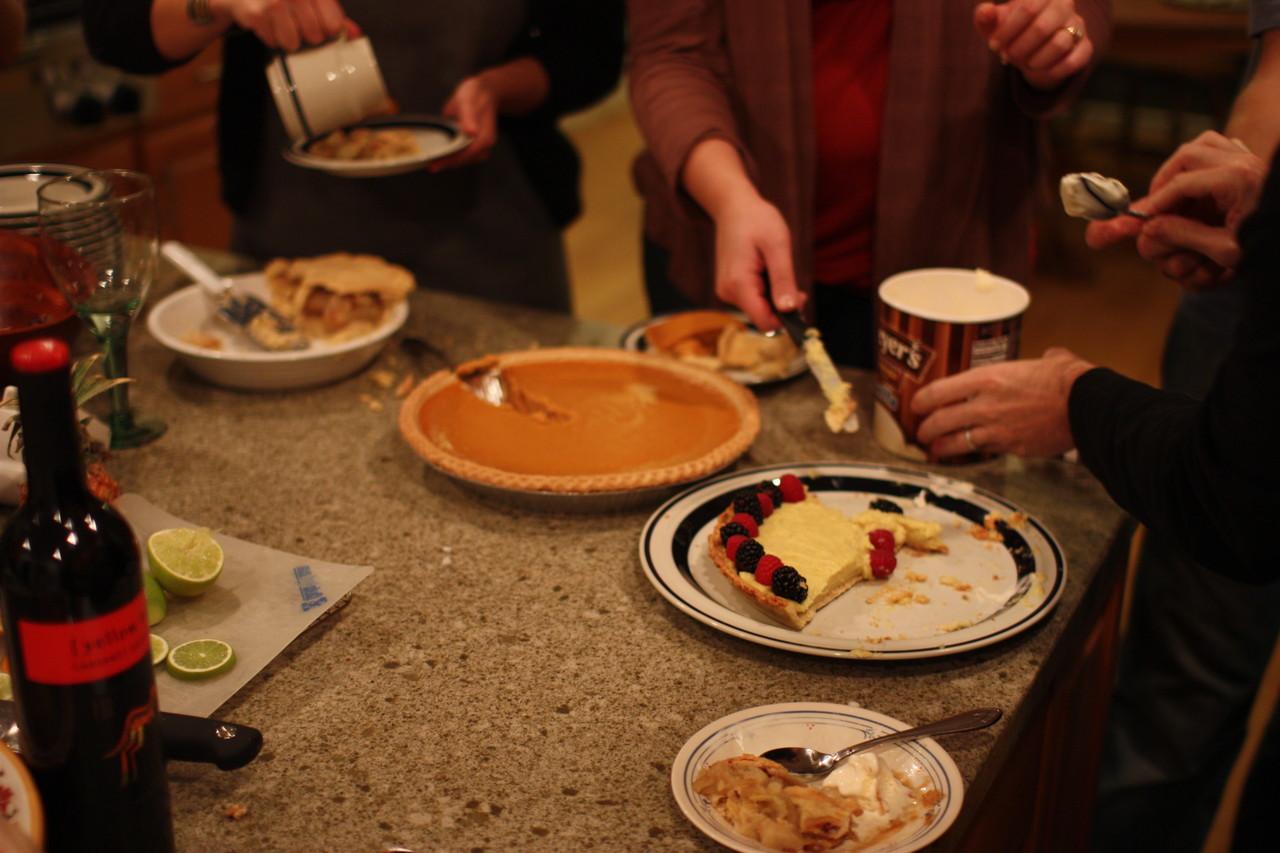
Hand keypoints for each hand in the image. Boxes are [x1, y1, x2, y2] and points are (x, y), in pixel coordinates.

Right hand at [212, 0, 354, 51]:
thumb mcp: (310, 0)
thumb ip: (334, 15)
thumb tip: (355, 35)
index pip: (334, 25)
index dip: (328, 31)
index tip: (321, 27)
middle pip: (314, 36)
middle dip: (307, 36)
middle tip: (296, 24)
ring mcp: (275, 1)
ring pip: (293, 43)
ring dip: (288, 40)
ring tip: (281, 24)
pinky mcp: (256, 13)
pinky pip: (273, 42)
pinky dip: (270, 38)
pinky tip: (266, 23)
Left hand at [431, 75, 499, 171]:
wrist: (483, 93)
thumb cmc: (475, 95)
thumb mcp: (468, 101)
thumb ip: (469, 117)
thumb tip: (472, 132)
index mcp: (485, 137)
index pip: (467, 154)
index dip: (450, 161)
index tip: (434, 165)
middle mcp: (485, 146)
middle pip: (463, 160)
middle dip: (446, 163)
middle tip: (427, 164)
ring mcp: (480, 148)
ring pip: (461, 160)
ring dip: (447, 161)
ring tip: (430, 160)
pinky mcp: (474, 147)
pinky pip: (461, 156)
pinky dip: (450, 155)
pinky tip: (438, 154)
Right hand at [710, 196, 803, 332]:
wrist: (734, 207)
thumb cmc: (757, 220)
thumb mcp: (778, 246)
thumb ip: (783, 280)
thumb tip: (789, 310)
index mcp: (738, 284)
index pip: (765, 322)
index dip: (787, 317)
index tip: (801, 296)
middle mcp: (728, 292)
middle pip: (763, 317)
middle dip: (782, 304)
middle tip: (792, 277)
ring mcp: (727, 291)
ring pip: (759, 309)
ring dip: (774, 296)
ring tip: (775, 267)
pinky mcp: (729, 288)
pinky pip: (753, 300)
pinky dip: (766, 291)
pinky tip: (766, 269)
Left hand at [910, 347, 1094, 458]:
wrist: (1086, 405)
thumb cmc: (1067, 379)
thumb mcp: (1042, 360)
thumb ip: (1033, 363)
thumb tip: (1047, 357)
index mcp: (986, 378)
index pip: (938, 392)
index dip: (922, 401)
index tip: (916, 406)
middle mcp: (984, 405)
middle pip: (940, 421)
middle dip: (926, 429)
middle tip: (921, 433)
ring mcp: (996, 429)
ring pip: (956, 443)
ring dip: (941, 448)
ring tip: (935, 451)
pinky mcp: (1010, 447)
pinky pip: (984, 451)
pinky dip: (973, 453)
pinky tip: (969, 453)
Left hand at [974, 0, 1092, 90]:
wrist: (1032, 51)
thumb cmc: (1012, 33)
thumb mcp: (995, 26)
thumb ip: (986, 17)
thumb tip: (985, 11)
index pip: (1027, 7)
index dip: (1007, 30)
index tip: (994, 45)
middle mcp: (1065, 4)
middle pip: (1042, 27)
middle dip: (1019, 47)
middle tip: (1007, 55)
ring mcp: (1078, 25)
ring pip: (1060, 44)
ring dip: (1035, 60)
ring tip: (1024, 62)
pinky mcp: (1085, 47)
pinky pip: (1073, 61)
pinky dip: (1052, 70)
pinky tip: (1040, 69)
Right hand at [1085, 131, 1266, 289]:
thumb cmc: (1268, 249)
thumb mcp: (1226, 250)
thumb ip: (1185, 237)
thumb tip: (1150, 227)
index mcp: (1239, 180)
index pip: (1182, 183)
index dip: (1156, 202)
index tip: (1140, 219)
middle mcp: (1245, 163)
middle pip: (1189, 154)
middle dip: (1165, 178)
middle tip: (1154, 204)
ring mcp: (1251, 160)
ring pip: (1204, 144)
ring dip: (1182, 165)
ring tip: (1171, 191)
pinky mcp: (1255, 166)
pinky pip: (1222, 149)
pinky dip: (1204, 161)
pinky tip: (1198, 184)